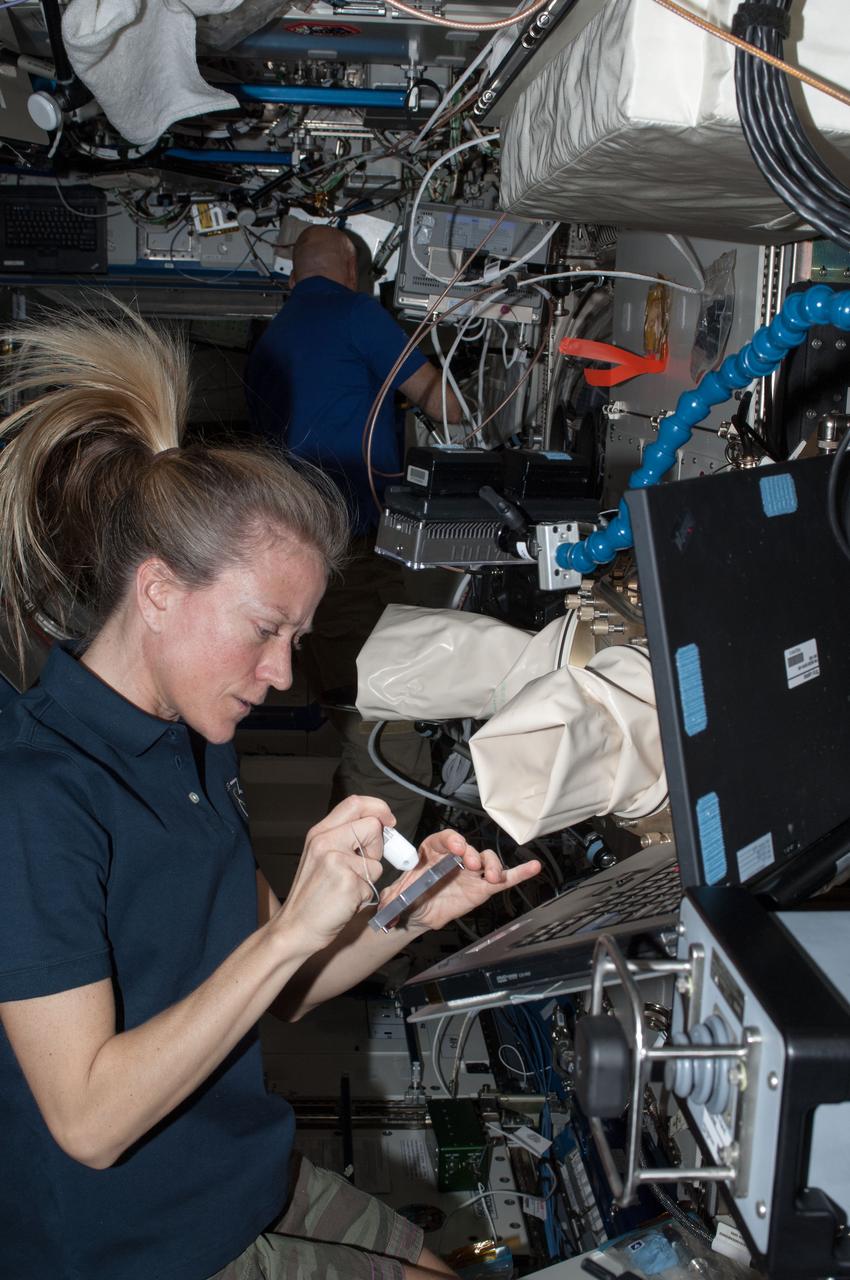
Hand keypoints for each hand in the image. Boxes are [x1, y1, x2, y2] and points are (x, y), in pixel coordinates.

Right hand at [274, 795, 393, 953]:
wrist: (295, 927)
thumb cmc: (313, 895)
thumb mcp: (321, 856)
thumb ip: (345, 838)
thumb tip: (379, 827)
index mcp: (319, 833)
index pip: (355, 803)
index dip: (378, 808)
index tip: (388, 821)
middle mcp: (325, 841)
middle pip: (372, 826)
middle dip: (378, 846)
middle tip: (364, 865)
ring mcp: (336, 860)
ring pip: (376, 861)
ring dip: (370, 878)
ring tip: (347, 888)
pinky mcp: (347, 881)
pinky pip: (373, 884)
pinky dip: (364, 895)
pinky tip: (345, 901)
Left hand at [377, 828, 540, 932]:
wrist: (416, 912)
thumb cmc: (408, 894)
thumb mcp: (396, 895)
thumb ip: (393, 898)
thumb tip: (388, 904)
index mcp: (432, 852)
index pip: (443, 839)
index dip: (451, 840)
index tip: (455, 846)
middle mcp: (454, 857)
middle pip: (468, 848)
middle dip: (471, 853)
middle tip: (471, 863)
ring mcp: (471, 872)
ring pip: (487, 861)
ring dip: (492, 865)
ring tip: (492, 876)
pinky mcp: (483, 886)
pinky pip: (504, 878)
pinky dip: (520, 873)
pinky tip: (533, 868)